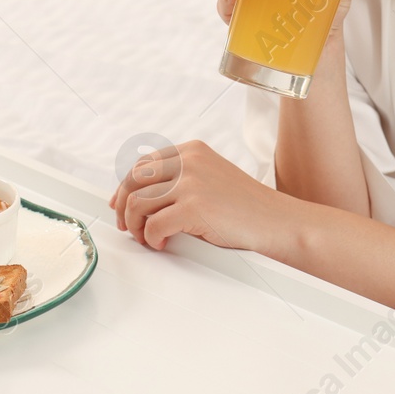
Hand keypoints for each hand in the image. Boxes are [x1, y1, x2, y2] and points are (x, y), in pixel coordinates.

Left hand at [107, 138, 297, 253]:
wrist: (275, 221)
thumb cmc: (246, 207)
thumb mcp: (211, 177)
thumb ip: (181, 178)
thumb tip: (142, 196)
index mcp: (192, 151)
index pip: (143, 163)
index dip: (125, 186)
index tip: (120, 204)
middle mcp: (189, 161)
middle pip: (134, 180)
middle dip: (123, 206)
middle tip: (127, 226)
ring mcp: (191, 183)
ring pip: (138, 203)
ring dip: (136, 226)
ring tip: (146, 238)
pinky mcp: (193, 207)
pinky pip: (153, 225)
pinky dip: (152, 238)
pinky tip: (162, 243)